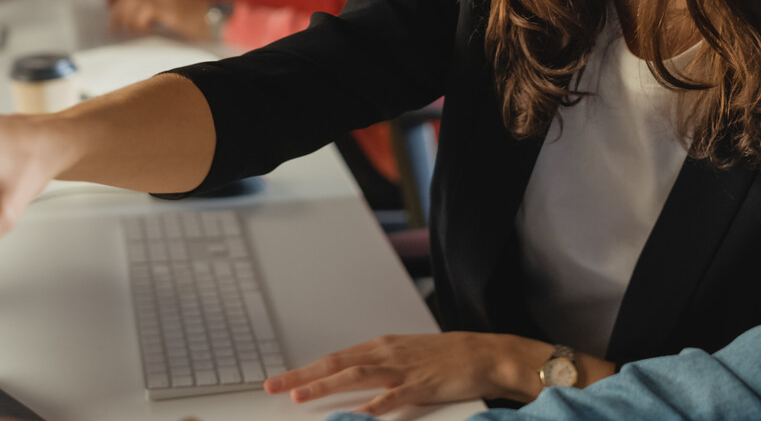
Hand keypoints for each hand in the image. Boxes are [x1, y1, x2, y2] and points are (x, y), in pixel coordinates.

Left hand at [109, 0, 213, 41]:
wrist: (220, 16)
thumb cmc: (200, 15)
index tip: (112, 10)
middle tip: (114, 26)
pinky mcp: (168, 5)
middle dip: (116, 10)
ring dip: (125, 18)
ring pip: (130, 1)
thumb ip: (157, 6)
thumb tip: (138, 16)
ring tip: (129, 30)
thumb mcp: (174, 6)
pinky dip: (139, 23)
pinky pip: (143, 11)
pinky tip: (145, 31)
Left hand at [264, 332, 569, 414]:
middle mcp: (386, 353)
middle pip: (336, 364)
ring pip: (355, 376)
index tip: (281, 379)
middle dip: (302, 376)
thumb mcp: (408, 356)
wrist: (486, 353)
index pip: (335, 357)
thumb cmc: (450, 357)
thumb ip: (381, 367)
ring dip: (325, 386)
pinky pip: (390, 398)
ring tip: (299, 397)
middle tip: (274, 386)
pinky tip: (353, 415)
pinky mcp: (420, 385)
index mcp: (382, 346)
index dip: (306, 369)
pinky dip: (370, 407)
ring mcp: (402, 369)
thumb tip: (353, 377)